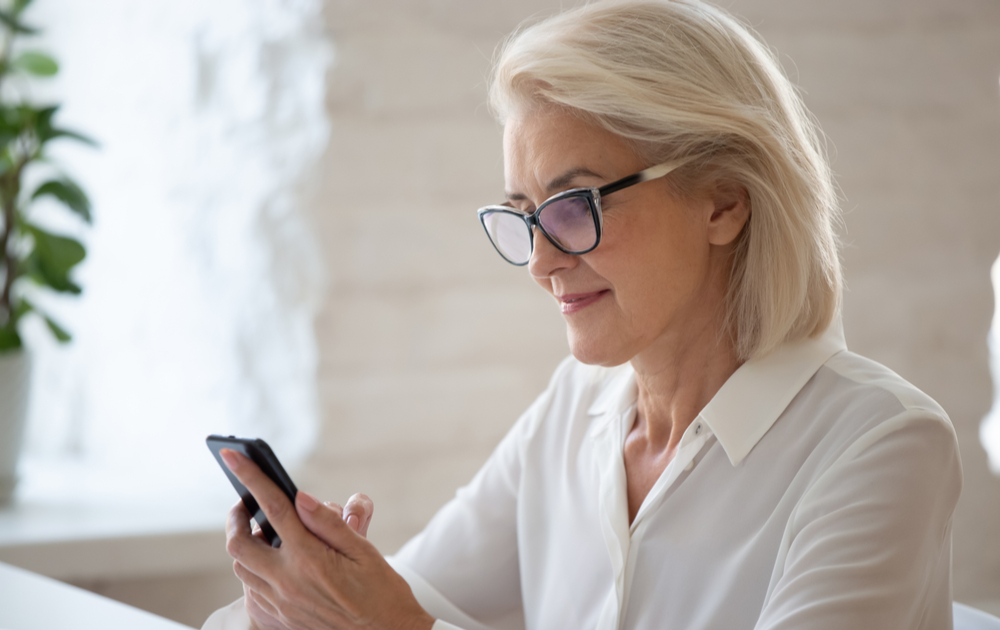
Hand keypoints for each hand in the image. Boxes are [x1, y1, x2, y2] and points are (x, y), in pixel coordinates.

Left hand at [222, 449, 434, 629]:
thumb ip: (327, 521)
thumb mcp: (363, 550)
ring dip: (245, 547)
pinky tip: (275, 566)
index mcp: (309, 558)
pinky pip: (250, 592)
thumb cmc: (380, 590)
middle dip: (237, 517)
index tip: (233, 456)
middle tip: (247, 505)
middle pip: (239, 543)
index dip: (250, 477)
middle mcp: (287, 582)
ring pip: (240, 569)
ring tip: (265, 535)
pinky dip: (254, 573)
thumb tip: (298, 496)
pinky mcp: (278, 620)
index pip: (272, 507)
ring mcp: (279, 604)